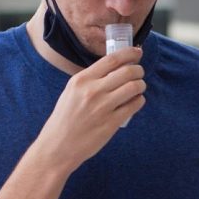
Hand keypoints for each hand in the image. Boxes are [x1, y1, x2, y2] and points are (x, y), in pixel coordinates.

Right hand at [36, 46, 145, 172]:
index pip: (112, 59)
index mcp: (81, 80)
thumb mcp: (71, 92)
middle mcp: (92, 91)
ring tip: (138, 87)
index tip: (137, 52)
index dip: (129, 53)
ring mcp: (103, 107)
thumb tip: (116, 68)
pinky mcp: (111, 123)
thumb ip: (91, 80)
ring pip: (134, 87)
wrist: (58, 146)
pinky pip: (134, 105)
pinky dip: (139, 100)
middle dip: (138, 70)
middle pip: (127, 71)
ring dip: (141, 85)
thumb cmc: (65, 118)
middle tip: (139, 73)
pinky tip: (134, 101)